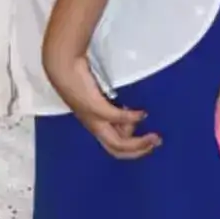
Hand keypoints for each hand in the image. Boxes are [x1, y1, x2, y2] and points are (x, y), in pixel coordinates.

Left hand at [42, 51, 159, 159]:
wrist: (64, 68)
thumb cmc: (79, 80)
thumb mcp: (100, 98)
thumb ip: (114, 109)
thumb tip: (132, 116)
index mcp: (95, 125)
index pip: (115, 147)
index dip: (133, 148)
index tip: (149, 142)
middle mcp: (94, 126)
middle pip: (118, 149)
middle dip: (139, 149)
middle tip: (155, 143)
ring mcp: (94, 119)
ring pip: (118, 142)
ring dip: (138, 142)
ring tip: (153, 136)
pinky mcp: (95, 107)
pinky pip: (117, 117)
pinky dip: (131, 118)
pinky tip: (142, 114)